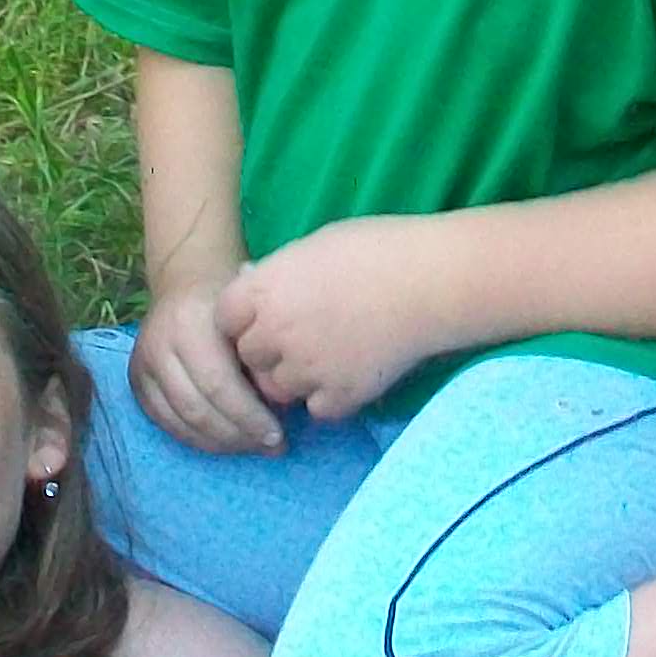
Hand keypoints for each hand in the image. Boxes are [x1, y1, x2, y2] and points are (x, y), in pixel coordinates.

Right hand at [131, 274, 283, 454]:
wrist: (186, 282)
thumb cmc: (230, 301)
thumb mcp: (250, 317)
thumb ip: (261, 357)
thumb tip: (283, 406)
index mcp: (188, 323)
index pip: (217, 384)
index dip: (249, 417)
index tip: (279, 435)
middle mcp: (158, 345)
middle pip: (197, 409)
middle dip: (238, 436)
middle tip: (271, 447)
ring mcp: (142, 365)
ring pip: (180, 422)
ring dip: (220, 443)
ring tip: (253, 446)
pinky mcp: (137, 384)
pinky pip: (167, 424)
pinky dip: (199, 440)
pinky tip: (226, 442)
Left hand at [218, 214, 464, 420]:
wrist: (431, 281)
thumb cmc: (377, 250)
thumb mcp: (312, 247)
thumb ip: (277, 274)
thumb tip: (252, 284)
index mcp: (264, 289)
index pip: (224, 318)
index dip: (243, 318)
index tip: (263, 315)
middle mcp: (276, 332)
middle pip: (249, 357)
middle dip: (266, 350)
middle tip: (300, 336)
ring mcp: (306, 368)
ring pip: (278, 389)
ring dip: (294, 378)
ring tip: (328, 355)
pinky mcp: (340, 395)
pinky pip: (317, 409)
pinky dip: (329, 397)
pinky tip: (350, 372)